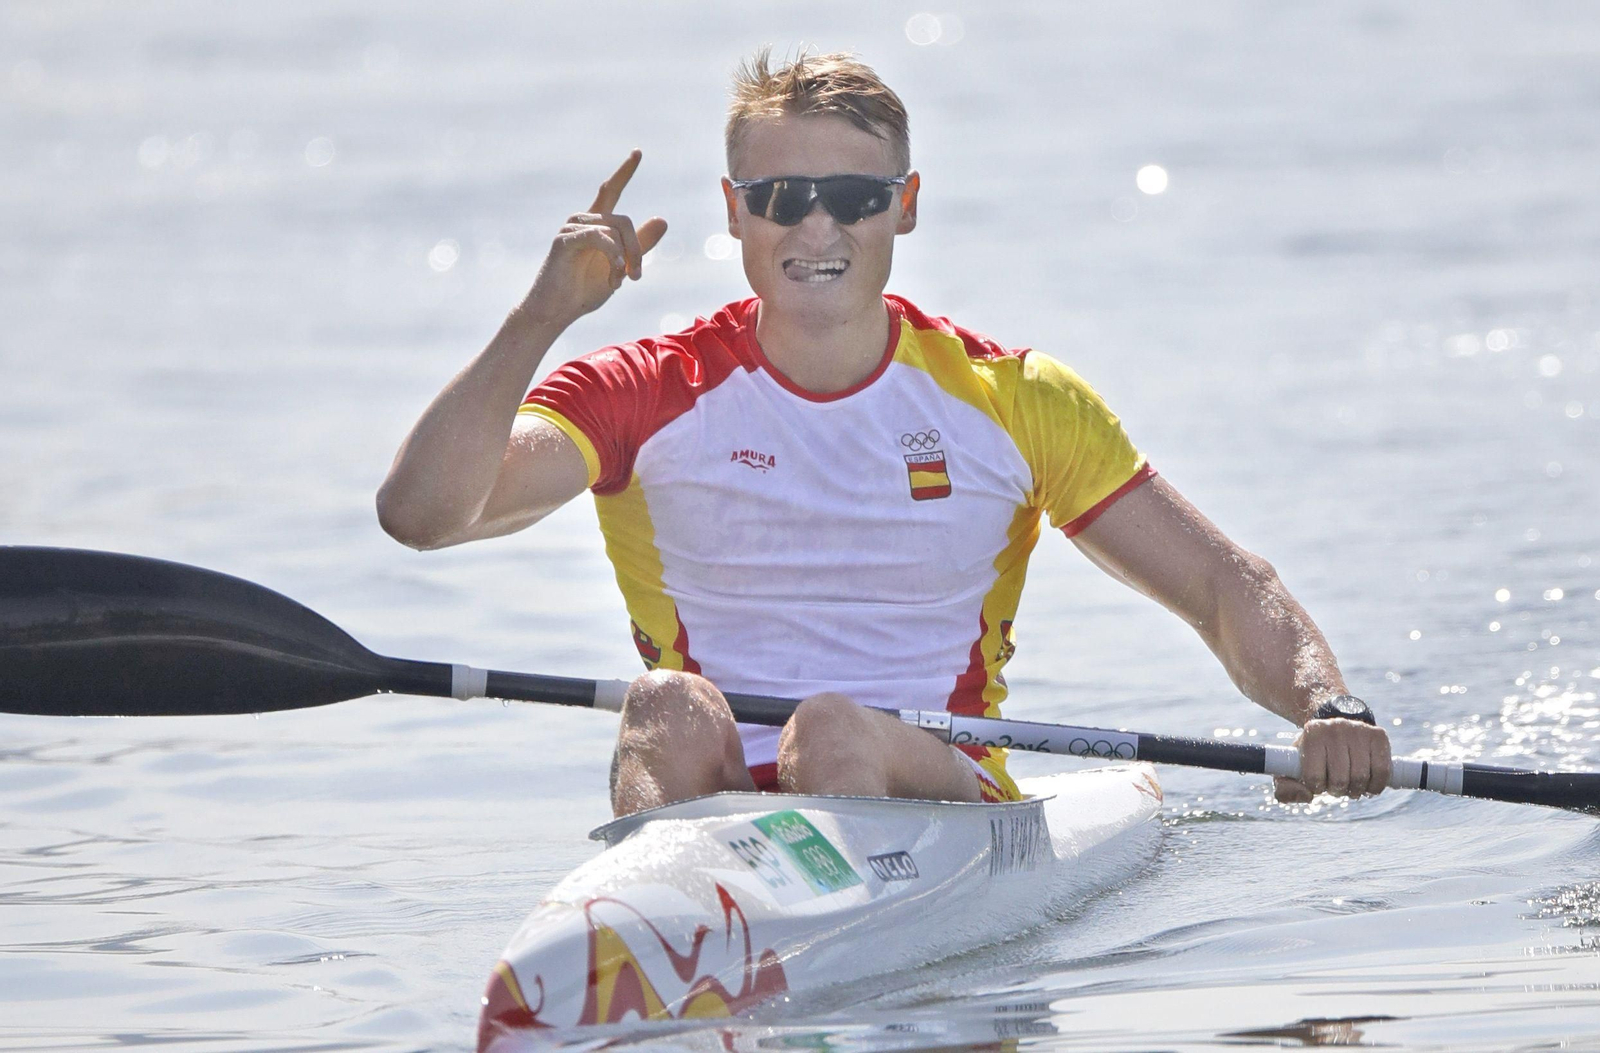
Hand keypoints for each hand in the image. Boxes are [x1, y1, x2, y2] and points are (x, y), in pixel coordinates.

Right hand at [520, 150, 667, 325]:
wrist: (556, 312)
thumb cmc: (583, 291)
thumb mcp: (620, 268)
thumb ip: (640, 245)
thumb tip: (663, 219)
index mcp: (595, 225)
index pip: (611, 191)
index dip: (625, 172)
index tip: (637, 152)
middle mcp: (582, 220)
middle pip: (624, 221)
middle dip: (637, 250)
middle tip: (637, 277)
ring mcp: (571, 228)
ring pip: (615, 230)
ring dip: (625, 259)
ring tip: (618, 282)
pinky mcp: (565, 240)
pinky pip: (601, 239)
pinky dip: (613, 258)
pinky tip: (613, 278)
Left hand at [1274, 717, 1391, 801]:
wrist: (1336, 726)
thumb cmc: (1313, 753)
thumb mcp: (1292, 765)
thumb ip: (1286, 788)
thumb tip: (1306, 796)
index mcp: (1312, 734)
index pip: (1313, 777)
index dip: (1317, 788)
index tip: (1319, 784)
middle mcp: (1335, 728)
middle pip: (1340, 779)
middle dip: (1338, 791)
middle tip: (1337, 787)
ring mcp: (1359, 730)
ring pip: (1361, 777)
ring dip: (1357, 790)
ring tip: (1351, 786)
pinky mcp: (1378, 735)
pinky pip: (1382, 771)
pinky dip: (1376, 786)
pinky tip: (1369, 785)